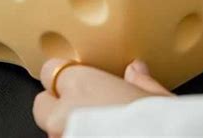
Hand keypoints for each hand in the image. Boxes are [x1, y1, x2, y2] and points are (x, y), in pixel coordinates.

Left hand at [32, 59, 170, 136]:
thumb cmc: (159, 128)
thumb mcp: (159, 99)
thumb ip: (141, 82)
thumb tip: (136, 71)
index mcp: (82, 85)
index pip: (49, 70)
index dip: (64, 77)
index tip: (77, 79)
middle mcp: (63, 114)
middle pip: (43, 106)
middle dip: (58, 106)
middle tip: (86, 109)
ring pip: (53, 132)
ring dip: (68, 129)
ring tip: (97, 131)